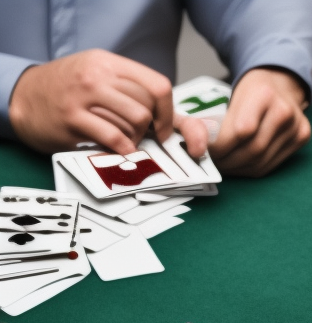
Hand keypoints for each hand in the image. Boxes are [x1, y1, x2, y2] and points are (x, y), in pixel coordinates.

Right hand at [9, 49, 207, 157]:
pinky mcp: (73, 119)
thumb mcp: (98, 73)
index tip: (164, 128)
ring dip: (136, 139)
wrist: (25, 96)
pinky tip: (118, 150)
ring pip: (135, 122)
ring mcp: (84, 97)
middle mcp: (97, 76)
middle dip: (149, 129)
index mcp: (109, 63)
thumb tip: (164, 112)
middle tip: (138, 136)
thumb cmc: (68, 89)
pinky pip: (114, 137)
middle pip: (147, 107)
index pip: (157, 85)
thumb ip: (128, 86)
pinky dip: (123, 149)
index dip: (167, 111)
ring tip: (125, 142)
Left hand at [208, 68, 310, 176]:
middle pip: (252, 149)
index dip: (221, 146)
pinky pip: (270, 165)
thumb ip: (211, 120)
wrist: (281, 84)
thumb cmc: (251, 92)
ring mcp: (297, 125)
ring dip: (237, 169)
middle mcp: (284, 110)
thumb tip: (195, 146)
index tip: (206, 151)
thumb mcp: (229, 93)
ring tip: (223, 165)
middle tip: (212, 163)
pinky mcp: (301, 138)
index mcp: (263, 93)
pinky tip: (239, 165)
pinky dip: (250, 169)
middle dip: (227, 161)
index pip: (241, 131)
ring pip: (260, 162)